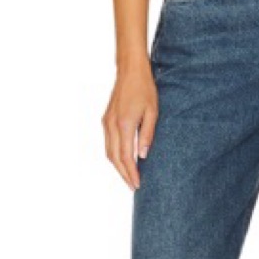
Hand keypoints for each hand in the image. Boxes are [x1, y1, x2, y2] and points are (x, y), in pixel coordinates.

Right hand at [102, 63, 158, 190]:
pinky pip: (108, 144)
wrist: (129, 70)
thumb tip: (143, 156)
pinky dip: (115, 156)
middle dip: (124, 174)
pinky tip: (124, 161)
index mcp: (124, 124)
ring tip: (129, 177)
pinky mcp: (105, 120)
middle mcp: (111, 125)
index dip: (131, 173)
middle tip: (134, 187)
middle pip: (114, 158)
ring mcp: (106, 122)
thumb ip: (147, 135)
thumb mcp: (152, 112)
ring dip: (118, 167)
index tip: (138, 184)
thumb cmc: (145, 89)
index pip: (126, 157)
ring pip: (109, 152)